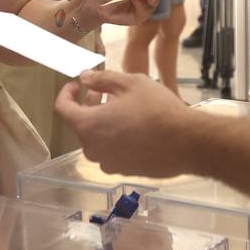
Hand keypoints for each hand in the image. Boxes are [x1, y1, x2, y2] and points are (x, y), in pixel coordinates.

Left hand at [55, 69, 191, 175]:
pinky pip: (111, 152)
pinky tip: (135, 128)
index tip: (77, 85)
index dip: (66, 93)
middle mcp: (92, 148)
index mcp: (88, 125)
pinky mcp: (123, 172)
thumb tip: (84, 78)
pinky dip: (115, 138)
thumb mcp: (130, 83)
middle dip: (89, 106)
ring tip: (123, 110)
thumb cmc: (157, 109)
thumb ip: (102, 79)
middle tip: (105, 93)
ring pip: (97, 139)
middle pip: (81, 124)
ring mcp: (107, 163)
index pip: (62, 108)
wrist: (186, 143)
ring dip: (103, 123)